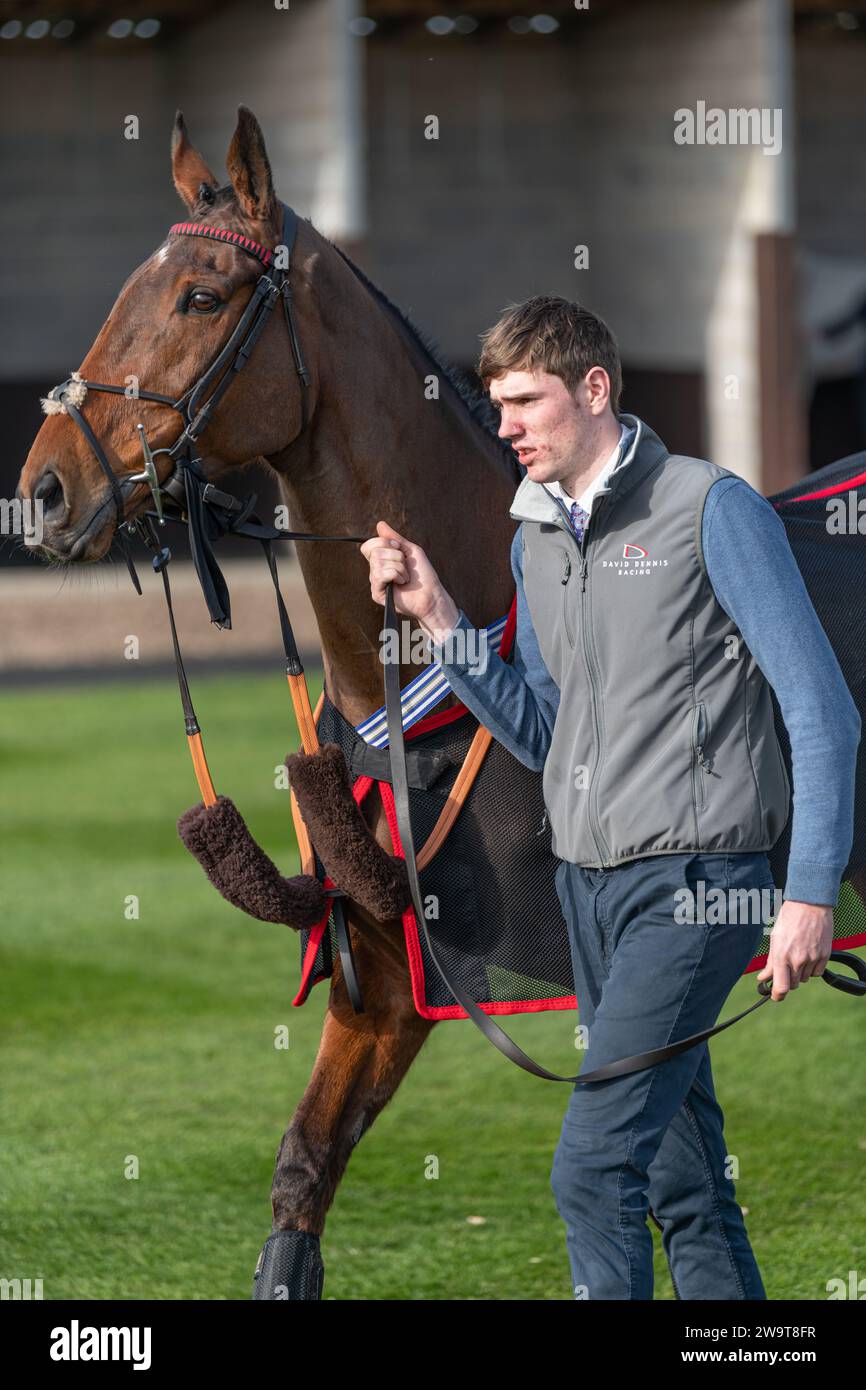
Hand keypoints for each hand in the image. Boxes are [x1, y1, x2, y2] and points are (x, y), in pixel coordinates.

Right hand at [359, 520, 458, 634]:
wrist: (431, 594)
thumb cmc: (423, 574)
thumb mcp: (410, 550)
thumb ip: (394, 538)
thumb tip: (380, 524)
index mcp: (381, 560)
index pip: (369, 546)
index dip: (383, 543)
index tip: (399, 549)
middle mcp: (375, 571)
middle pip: (374, 552)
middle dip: (396, 555)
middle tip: (405, 566)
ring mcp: (375, 582)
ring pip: (378, 562)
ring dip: (399, 567)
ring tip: (406, 577)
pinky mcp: (376, 593)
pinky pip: (380, 574)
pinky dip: (396, 575)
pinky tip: (402, 583)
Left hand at [756, 900, 833, 1001]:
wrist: (810, 904)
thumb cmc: (789, 918)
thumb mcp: (775, 938)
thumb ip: (770, 962)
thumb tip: (763, 978)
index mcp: (782, 956)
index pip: (781, 988)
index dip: (777, 996)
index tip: (774, 996)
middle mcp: (798, 960)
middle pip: (793, 984)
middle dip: (788, 979)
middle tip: (786, 966)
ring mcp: (813, 959)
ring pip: (805, 978)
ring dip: (800, 973)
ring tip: (798, 953)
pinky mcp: (824, 956)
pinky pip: (817, 973)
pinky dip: (812, 968)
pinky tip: (808, 954)